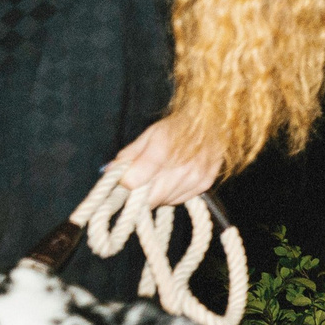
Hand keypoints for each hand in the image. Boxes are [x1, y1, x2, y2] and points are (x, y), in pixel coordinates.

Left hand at [108, 116, 223, 209]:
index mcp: (161, 150)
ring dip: (156, 195)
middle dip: (139, 194)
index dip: (124, 183)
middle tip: (138, 184)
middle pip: (148, 197)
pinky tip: (173, 180)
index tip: (123, 180)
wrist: (214, 123)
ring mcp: (194, 177)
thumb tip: (110, 171)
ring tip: (158, 179)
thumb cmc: (178, 126)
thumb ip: (129, 155)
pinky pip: (180, 199)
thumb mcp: (150, 134)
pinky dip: (173, 194)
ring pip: (164, 201)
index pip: (133, 182)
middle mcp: (180, 167)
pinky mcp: (204, 183)